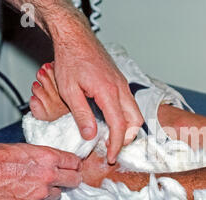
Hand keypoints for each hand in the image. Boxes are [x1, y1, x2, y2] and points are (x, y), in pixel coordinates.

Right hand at [0, 143, 81, 199]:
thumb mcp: (25, 149)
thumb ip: (44, 157)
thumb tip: (54, 162)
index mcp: (48, 157)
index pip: (75, 162)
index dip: (74, 166)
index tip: (74, 168)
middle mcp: (49, 175)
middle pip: (74, 180)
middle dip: (70, 180)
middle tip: (64, 181)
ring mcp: (41, 193)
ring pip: (57, 195)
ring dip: (49, 192)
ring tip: (33, 188)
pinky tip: (22, 197)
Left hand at [53, 30, 142, 163]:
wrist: (75, 37)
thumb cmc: (70, 59)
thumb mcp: (69, 90)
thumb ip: (81, 115)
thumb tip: (90, 136)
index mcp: (109, 92)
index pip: (119, 126)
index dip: (117, 145)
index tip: (111, 156)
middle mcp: (120, 88)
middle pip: (136, 121)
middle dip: (128, 138)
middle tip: (113, 148)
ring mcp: (122, 84)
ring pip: (135, 112)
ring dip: (127, 128)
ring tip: (112, 137)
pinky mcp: (119, 81)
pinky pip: (129, 104)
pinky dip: (125, 117)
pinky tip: (110, 120)